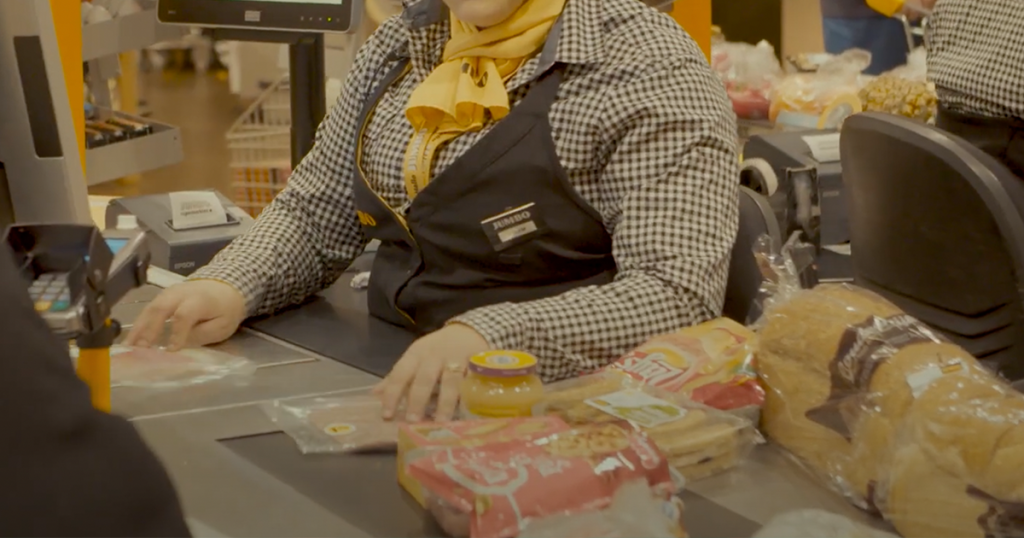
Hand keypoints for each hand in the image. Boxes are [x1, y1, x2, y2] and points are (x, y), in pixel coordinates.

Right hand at [124, 280, 246, 349]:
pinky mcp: (161, 296)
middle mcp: (181, 293)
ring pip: (149, 309)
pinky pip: (147, 310)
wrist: (225, 286)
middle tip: (138, 350)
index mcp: (200, 300)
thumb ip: (201, 334)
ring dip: (137, 329)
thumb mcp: (222, 326)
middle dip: (148, 330)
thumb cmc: (225, 310)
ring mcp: (168, 293)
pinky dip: (139, 325)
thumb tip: (178, 346)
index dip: (176, 333)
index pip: (184, 315)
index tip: (169, 351)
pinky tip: (131, 340)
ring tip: (127, 348)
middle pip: (160, 309)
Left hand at [373, 323, 489, 421]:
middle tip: (412, 421)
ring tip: (440, 422)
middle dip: (417, 400)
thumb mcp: (415, 358)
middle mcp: (434, 356)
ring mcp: (456, 359)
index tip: (387, 415)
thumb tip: (374, 395)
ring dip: (444, 402)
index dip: (392, 394)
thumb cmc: (437, 350)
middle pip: (424, 378)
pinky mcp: (476, 364)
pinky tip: (465, 411)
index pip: (400, 374)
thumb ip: (397, 377)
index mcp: (415, 355)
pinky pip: (471, 382)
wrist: (469, 332)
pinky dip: (468, 397)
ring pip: (450, 381)